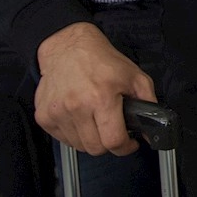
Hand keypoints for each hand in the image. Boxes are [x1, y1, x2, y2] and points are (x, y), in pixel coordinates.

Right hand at [34, 22, 155, 155]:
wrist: (68, 48)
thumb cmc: (102, 61)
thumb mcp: (136, 77)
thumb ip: (149, 103)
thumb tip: (152, 128)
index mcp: (101, 98)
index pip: (113, 141)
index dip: (126, 147)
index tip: (130, 143)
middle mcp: (77, 107)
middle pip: (95, 148)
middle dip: (109, 144)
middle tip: (114, 131)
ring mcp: (57, 113)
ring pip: (79, 146)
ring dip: (91, 139)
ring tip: (97, 122)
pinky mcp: (44, 116)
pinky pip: (63, 139)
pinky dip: (74, 134)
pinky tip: (81, 119)